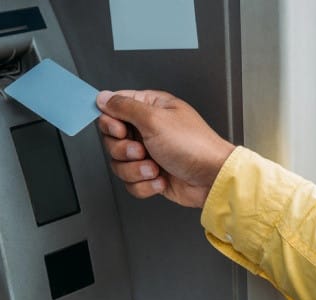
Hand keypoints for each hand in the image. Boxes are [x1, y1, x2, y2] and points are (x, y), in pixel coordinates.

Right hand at [96, 90, 234, 207]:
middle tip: (142, 151)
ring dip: (136, 170)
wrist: (212, 179)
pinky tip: (161, 179)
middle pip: (112, 140)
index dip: (111, 122)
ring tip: (155, 167)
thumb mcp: (155, 119)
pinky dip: (145, 185)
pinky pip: (131, 182)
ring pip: (120, 164)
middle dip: (124, 151)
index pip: (114, 109)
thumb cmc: (194, 146)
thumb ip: (125, 106)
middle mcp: (148, 130)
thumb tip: (104, 97)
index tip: (120, 130)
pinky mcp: (151, 175)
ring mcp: (149, 153)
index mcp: (150, 108)